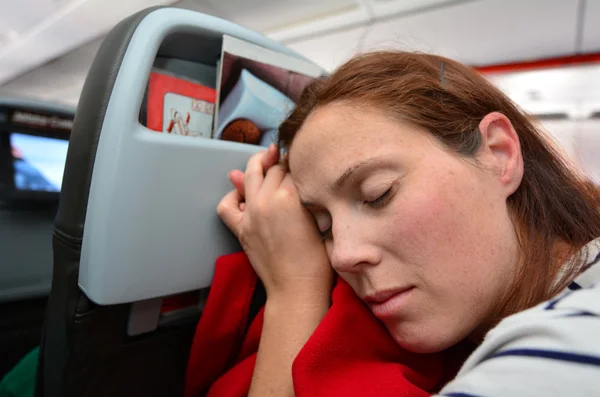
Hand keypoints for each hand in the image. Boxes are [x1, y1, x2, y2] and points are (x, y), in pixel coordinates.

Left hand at [217, 144, 332, 300]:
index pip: (291, 168)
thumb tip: (290, 174)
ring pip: (250, 176)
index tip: (304, 163)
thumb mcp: (318, 220)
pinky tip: (245, 194)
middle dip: (280, 164)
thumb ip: (304, 194)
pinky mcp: (241, 229)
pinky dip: (233, 196)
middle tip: (290, 163)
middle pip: (272, 169)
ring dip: (258, 167)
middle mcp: (266, 201)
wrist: (297, 289)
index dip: (298, 164)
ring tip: (267, 161)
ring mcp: (250, 215)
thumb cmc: (316, 260)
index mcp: (289, 197)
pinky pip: (227, 205)